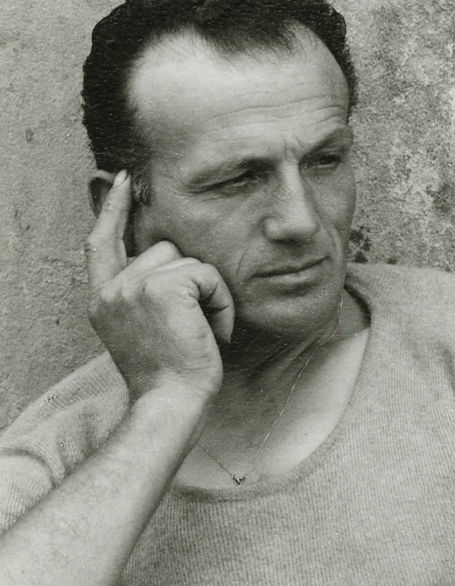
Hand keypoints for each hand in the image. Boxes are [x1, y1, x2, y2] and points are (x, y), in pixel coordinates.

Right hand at [85, 173, 232, 406]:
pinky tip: (212, 333)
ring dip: (209, 293)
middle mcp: (112, 289)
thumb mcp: (142, 327)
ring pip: (192, 260)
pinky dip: (221, 302)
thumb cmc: (168, 374)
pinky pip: (210, 274)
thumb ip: (142, 290)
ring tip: (201, 331)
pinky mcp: (165, 288)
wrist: (169, 404)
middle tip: (193, 326)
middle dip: (191, 280)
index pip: (101, 242)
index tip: (122, 181)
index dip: (112, 209)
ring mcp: (135, 286)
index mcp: (102, 298)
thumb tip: (165, 252)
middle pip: (166, 248)